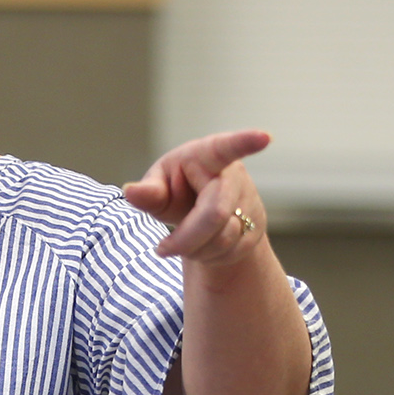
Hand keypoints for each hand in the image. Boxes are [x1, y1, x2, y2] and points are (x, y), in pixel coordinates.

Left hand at [123, 129, 273, 266]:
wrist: (203, 209)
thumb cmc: (177, 188)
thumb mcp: (159, 185)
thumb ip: (149, 191)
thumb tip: (129, 191)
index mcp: (209, 156)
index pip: (227, 148)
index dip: (245, 142)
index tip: (264, 137)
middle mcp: (234, 176)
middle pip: (215, 214)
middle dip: (186, 238)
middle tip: (161, 250)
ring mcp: (249, 202)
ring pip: (224, 238)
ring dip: (195, 250)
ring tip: (181, 243)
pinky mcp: (256, 227)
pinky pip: (230, 252)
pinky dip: (208, 257)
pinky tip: (200, 246)